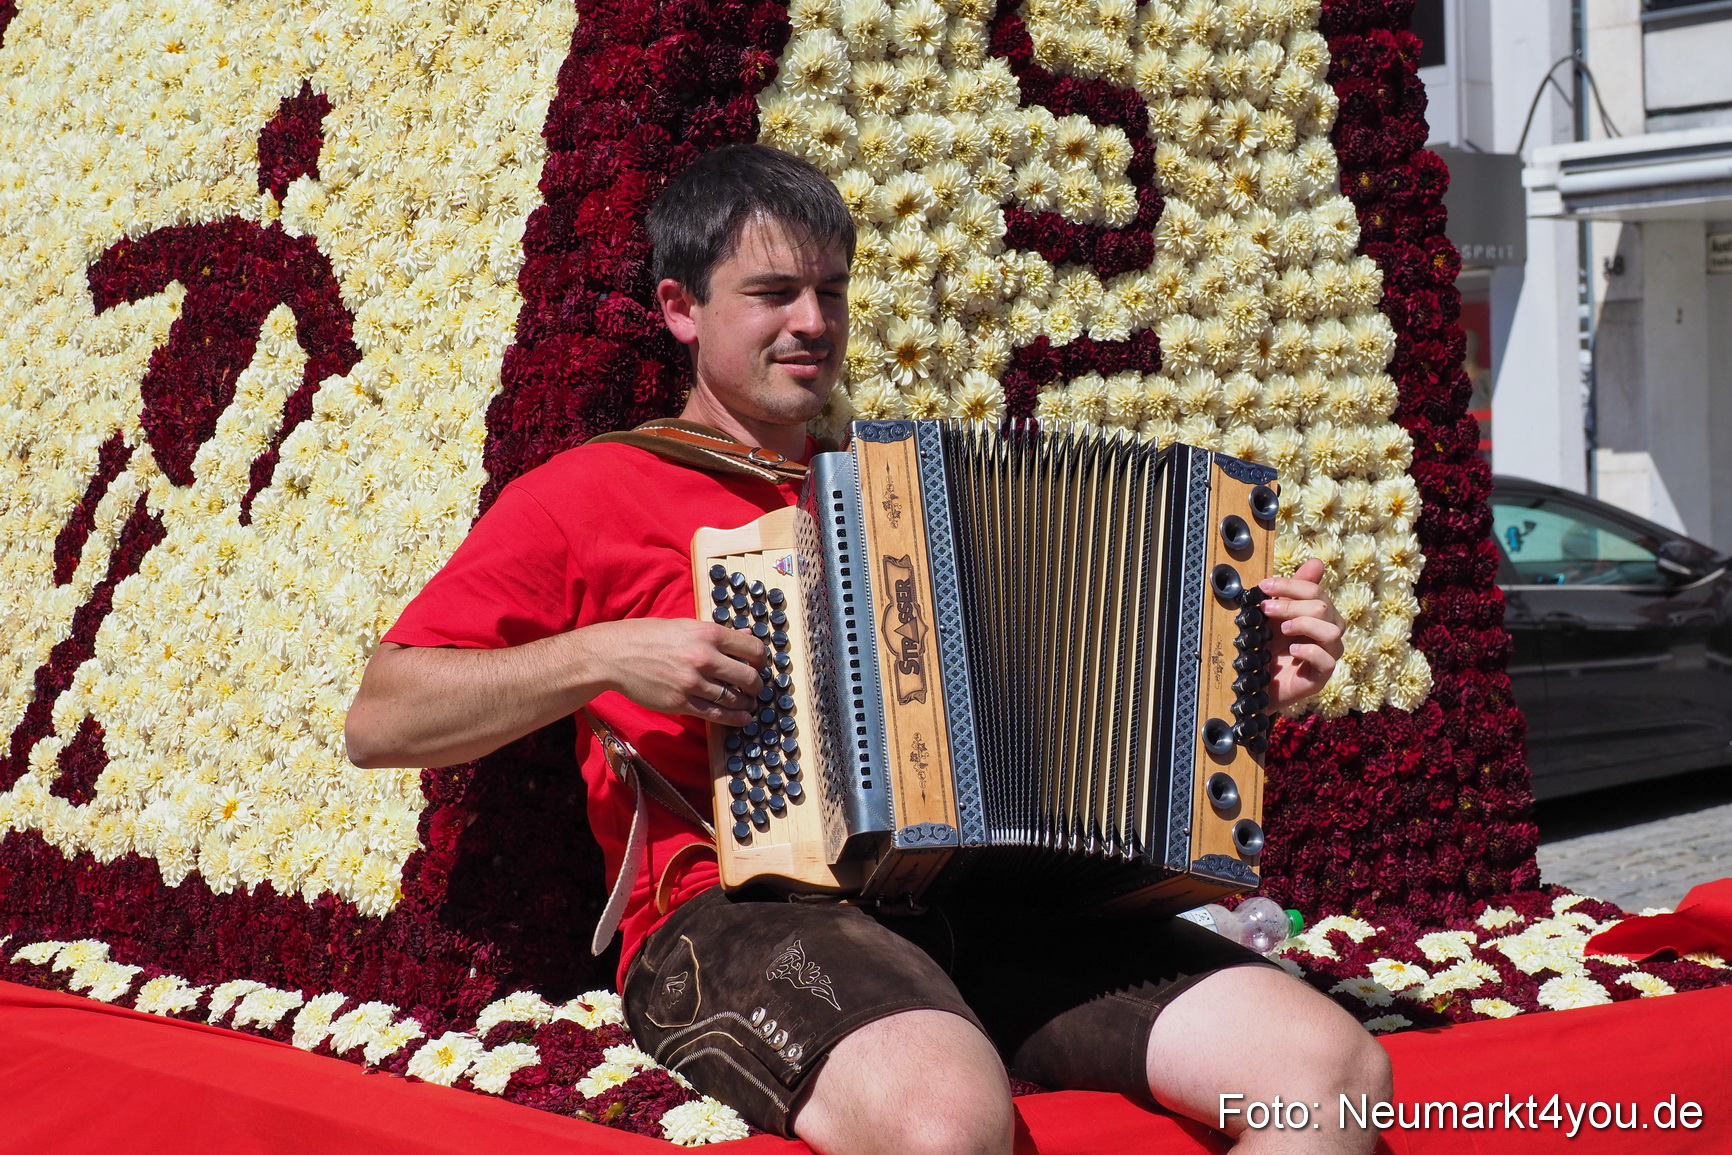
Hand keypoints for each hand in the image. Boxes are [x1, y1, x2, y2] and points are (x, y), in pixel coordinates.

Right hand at [582, 618, 766, 727]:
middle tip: (756, 688)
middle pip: (749, 677)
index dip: (762, 659)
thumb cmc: (649, 636)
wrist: (615, 655)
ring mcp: (693, 683)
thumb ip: (716, 633)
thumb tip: (746, 634)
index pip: (753, 648)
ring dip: (747, 703)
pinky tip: (742, 718)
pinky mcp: (682, 703)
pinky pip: (717, 715)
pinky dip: (734, 719)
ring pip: (735, 699)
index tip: (759, 664)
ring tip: (749, 704)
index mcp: (708, 634)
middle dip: (758, 685)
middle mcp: (704, 658)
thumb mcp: (685, 625)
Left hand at [1257, 558, 1344, 710]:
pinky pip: (1328, 660)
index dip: (1291, 585)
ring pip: (1332, 631)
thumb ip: (1292, 590)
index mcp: (1318, 614)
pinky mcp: (1321, 677)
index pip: (1315, 591)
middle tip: (1267, 609)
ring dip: (1304, 625)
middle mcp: (1328, 632)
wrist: (1255, 682)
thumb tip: (1317, 562)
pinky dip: (1308, 651)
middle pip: (1323, 608)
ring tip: (1283, 630)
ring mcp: (1327, 655)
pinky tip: (1291, 650)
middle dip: (1292, 605)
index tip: (1264, 586)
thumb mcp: (1275, 615)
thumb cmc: (1267, 646)